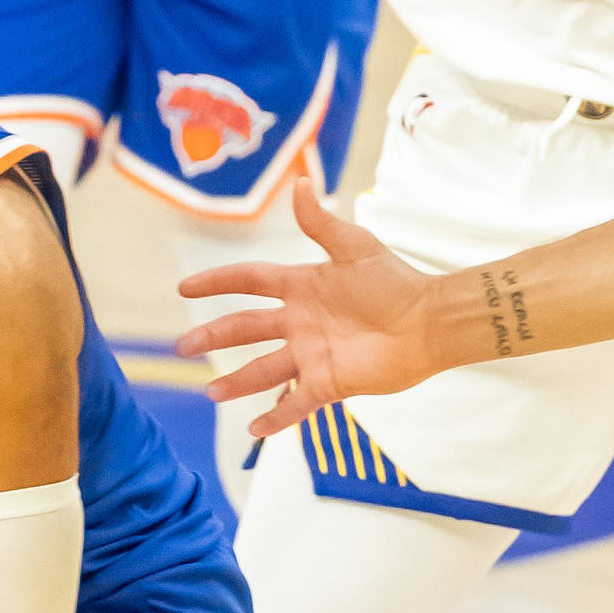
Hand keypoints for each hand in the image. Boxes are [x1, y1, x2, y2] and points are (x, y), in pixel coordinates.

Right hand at [173, 177, 440, 438]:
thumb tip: (300, 182)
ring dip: (237, 382)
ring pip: (264, 369)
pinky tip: (254, 430)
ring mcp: (312, 354)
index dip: (217, 283)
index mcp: (302, 286)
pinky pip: (297, 403)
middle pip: (246, 329)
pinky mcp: (330, 382)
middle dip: (214, 336)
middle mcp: (300, 322)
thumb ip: (321, 223)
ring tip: (210, 393)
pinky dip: (276, 418)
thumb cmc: (396, 282)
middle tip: (183, 346)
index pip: (249, 282)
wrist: (429, 322)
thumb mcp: (355, 247)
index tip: (184, 288)